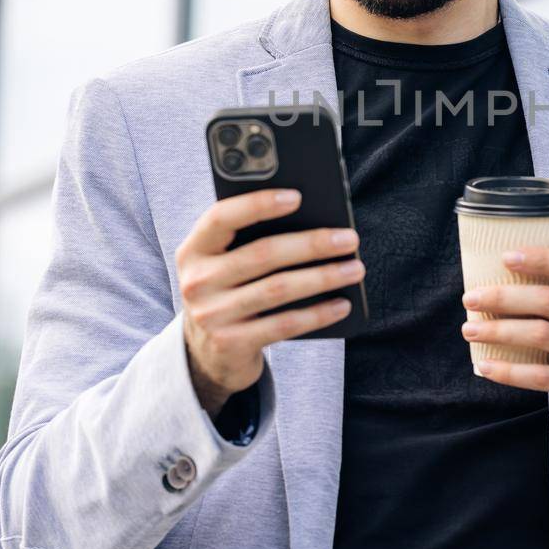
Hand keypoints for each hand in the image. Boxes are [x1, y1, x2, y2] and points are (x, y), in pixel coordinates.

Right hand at [174, 188, 364, 410]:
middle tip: (349, 239)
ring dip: (323, 277)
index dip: (258, 204)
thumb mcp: (224, 263)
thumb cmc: (229, 290)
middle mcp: (197, 281)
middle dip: (312, 244)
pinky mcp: (230, 343)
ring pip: (278, 289)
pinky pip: (283, 325)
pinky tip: (342, 304)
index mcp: (194, 249)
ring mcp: (211, 315)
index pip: (221, 217)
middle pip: (262, 254)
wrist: (207, 352)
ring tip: (355, 268)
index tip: (297, 196)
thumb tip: (314, 221)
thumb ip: (250, 239)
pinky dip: (317, 314)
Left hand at [461, 246, 548, 450]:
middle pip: (548, 301)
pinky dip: (508, 371)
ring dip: (498, 331)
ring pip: (539, 335)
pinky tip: (485, 365)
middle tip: (471, 298)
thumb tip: (508, 274)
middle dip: (504, 297)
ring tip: (470, 329)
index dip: (542, 258)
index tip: (506, 257)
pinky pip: (538, 375)